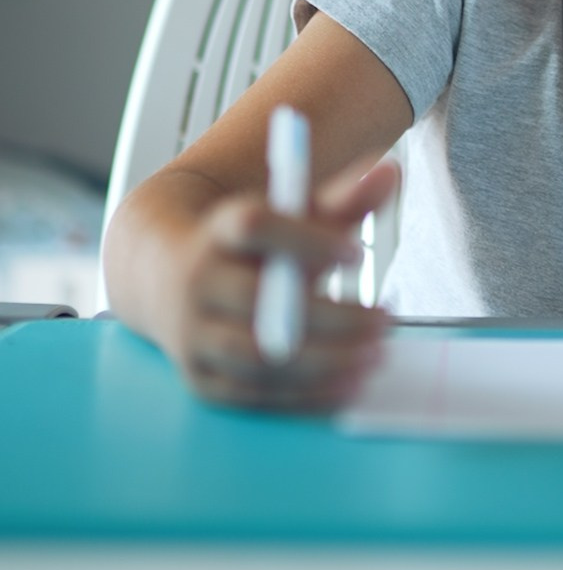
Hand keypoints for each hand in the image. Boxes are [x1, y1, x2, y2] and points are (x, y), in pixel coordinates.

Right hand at [172, 159, 398, 411]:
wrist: (163, 275)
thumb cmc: (246, 243)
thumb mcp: (288, 214)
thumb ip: (341, 199)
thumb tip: (392, 173)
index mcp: (217, 230)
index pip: (254, 226)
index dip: (306, 238)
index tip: (357, 252)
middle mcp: (197, 281)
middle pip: (258, 300)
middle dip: (331, 315)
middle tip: (386, 318)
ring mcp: (192, 334)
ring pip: (258, 356)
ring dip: (325, 361)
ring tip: (376, 354)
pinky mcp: (200, 379)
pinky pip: (256, 394)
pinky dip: (306, 395)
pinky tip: (351, 382)